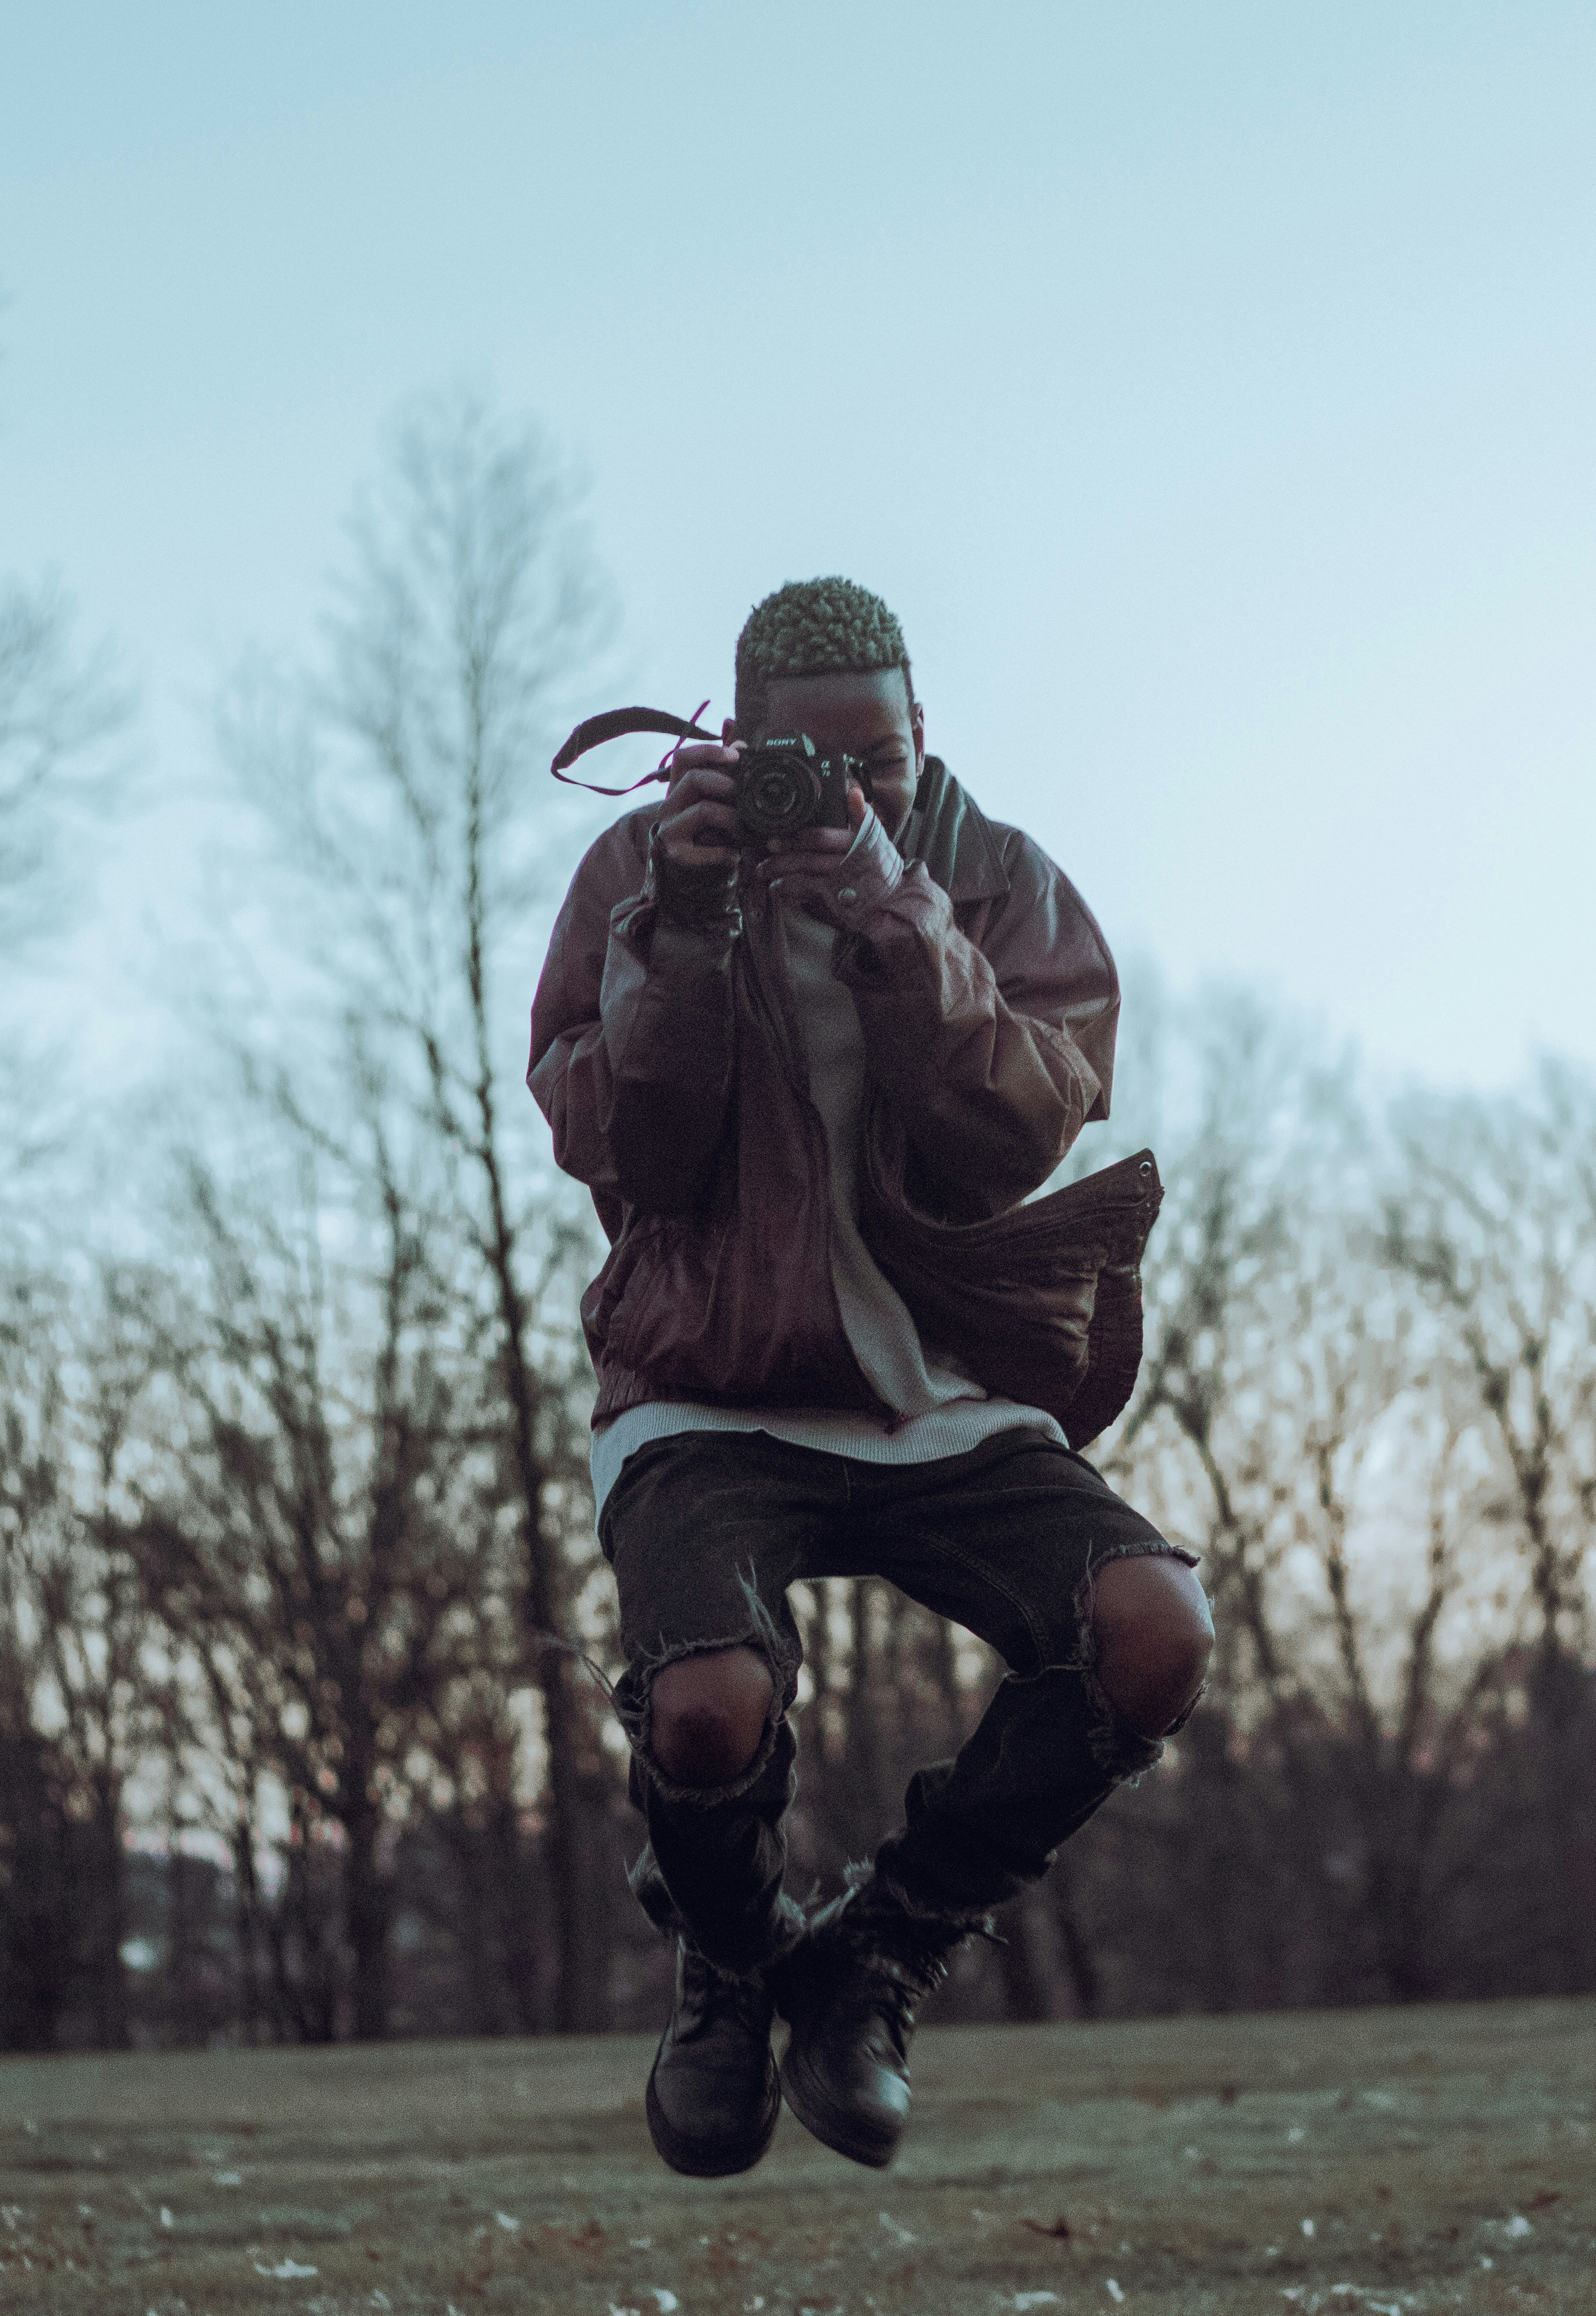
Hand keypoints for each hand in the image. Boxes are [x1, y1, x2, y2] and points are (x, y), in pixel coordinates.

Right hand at [656, 743, 743, 867]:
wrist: (688, 879)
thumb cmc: (705, 836)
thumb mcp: (712, 802)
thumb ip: (723, 775)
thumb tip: (738, 743)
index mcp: (678, 789)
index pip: (683, 757)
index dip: (709, 750)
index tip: (736, 755)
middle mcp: (669, 805)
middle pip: (691, 778)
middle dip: (722, 781)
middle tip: (739, 791)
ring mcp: (670, 829)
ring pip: (702, 810)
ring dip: (730, 817)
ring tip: (742, 830)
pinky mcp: (677, 853)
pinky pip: (705, 848)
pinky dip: (724, 851)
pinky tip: (733, 856)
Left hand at [755, 782, 902, 916]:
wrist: (893, 895)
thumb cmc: (880, 862)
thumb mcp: (876, 835)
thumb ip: (861, 814)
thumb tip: (853, 791)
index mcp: (854, 841)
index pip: (820, 837)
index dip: (796, 838)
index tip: (774, 839)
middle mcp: (846, 860)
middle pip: (808, 857)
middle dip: (783, 856)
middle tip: (764, 855)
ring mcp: (841, 880)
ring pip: (805, 875)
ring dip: (781, 875)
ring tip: (763, 873)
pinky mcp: (837, 897)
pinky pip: (809, 892)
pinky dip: (791, 892)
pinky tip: (777, 891)